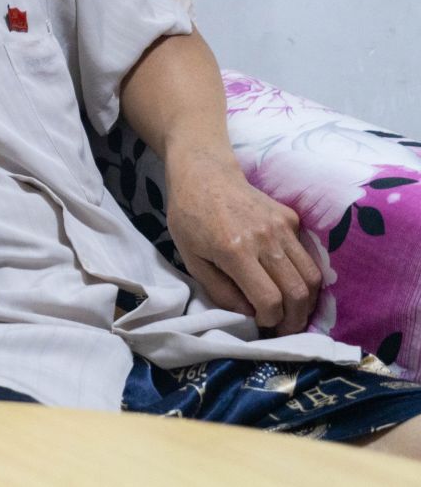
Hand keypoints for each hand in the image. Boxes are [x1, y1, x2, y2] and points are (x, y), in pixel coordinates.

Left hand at [165, 156, 321, 334]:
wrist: (204, 174)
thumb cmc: (190, 217)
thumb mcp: (191, 258)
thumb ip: (220, 291)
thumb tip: (250, 314)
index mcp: (235, 251)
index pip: (269, 299)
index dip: (271, 321)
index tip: (263, 325)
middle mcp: (264, 239)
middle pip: (298, 292)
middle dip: (295, 319)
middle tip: (285, 329)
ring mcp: (282, 226)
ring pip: (313, 276)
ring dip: (308, 301)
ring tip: (294, 312)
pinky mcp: (291, 218)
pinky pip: (308, 255)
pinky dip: (305, 275)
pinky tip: (291, 282)